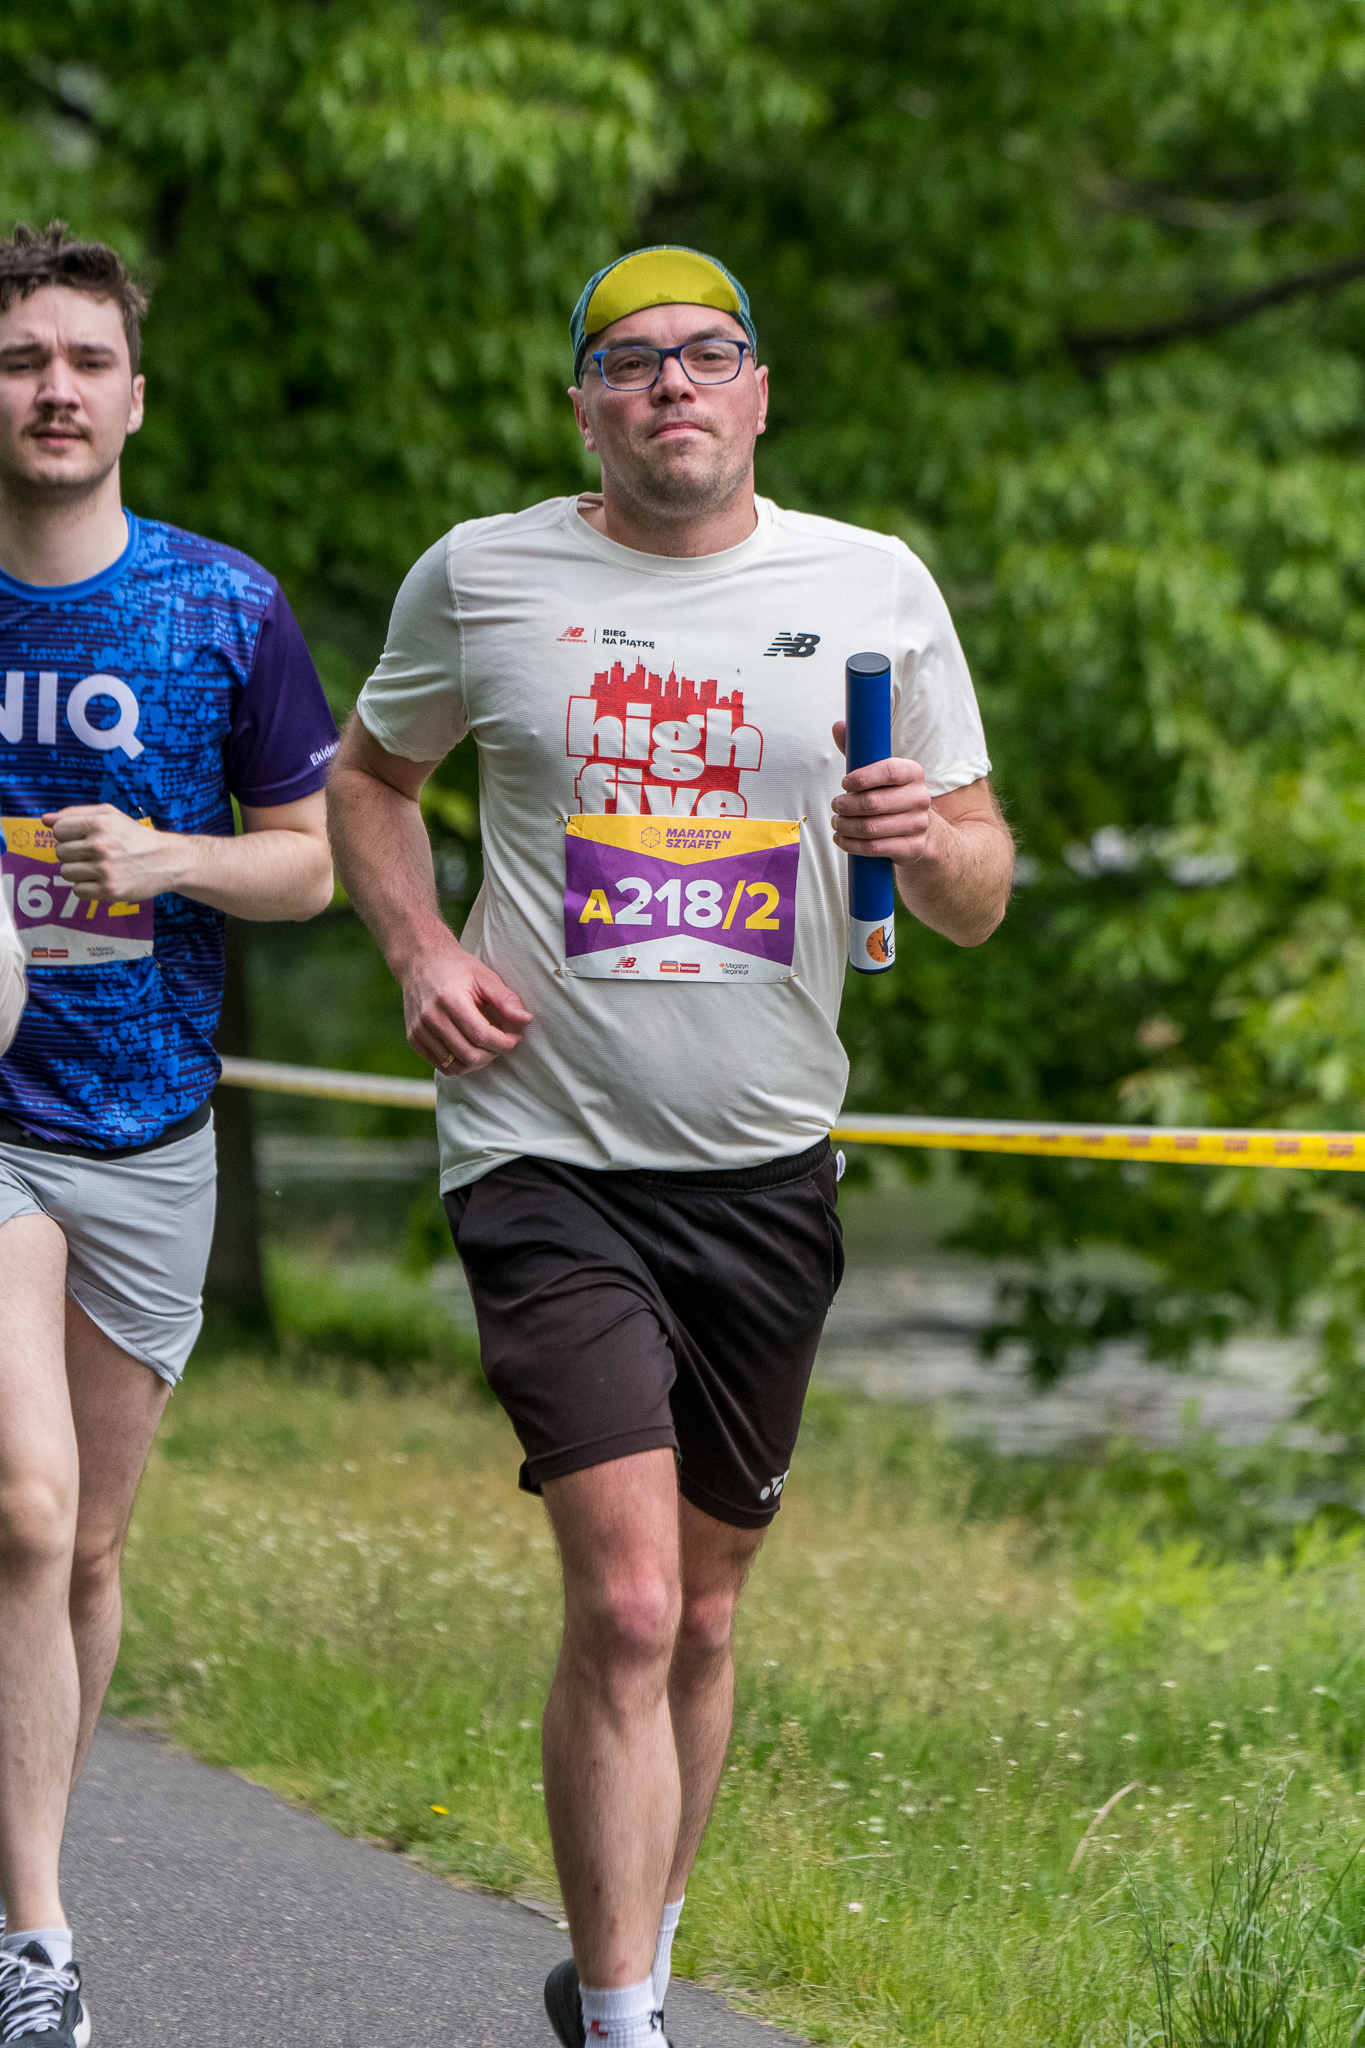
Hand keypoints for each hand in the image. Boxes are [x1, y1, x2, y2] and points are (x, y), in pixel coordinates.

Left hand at [42, 804, 175, 900]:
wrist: (167, 861)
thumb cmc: (134, 837)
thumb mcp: (109, 815)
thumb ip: (75, 814)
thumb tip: (45, 820)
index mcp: (100, 824)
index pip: (58, 830)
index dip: (67, 834)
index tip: (82, 838)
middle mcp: (101, 846)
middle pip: (60, 853)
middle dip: (74, 853)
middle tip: (94, 854)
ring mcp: (105, 870)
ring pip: (66, 873)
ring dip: (78, 871)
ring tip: (98, 867)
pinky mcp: (109, 891)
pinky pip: (77, 891)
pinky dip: (86, 887)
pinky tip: (102, 880)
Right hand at [401, 932, 533, 1074]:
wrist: (421, 962)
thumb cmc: (457, 968)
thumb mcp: (485, 977)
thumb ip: (506, 999)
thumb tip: (526, 1020)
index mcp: (450, 1000)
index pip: (481, 1036)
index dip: (504, 1043)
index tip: (516, 1037)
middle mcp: (431, 1018)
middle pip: (470, 1055)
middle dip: (494, 1054)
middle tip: (503, 1043)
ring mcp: (419, 1031)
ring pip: (456, 1066)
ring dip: (479, 1062)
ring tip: (488, 1046)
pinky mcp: (414, 1039)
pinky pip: (442, 1066)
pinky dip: (461, 1064)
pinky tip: (471, 1049)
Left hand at [829, 721, 932, 863]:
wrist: (919, 830)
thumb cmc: (891, 796)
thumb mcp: (878, 773)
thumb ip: (858, 751)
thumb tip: (839, 725)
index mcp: (913, 773)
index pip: (889, 771)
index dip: (863, 777)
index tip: (845, 782)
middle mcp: (920, 798)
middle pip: (874, 803)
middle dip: (847, 805)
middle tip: (835, 805)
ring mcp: (919, 824)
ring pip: (872, 828)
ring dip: (846, 826)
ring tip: (836, 822)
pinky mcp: (913, 847)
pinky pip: (876, 848)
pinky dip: (853, 845)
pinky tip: (842, 839)